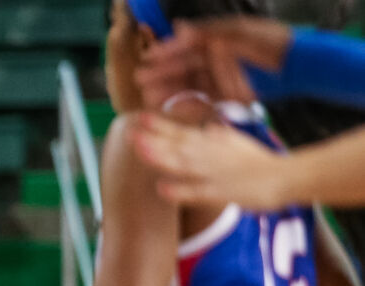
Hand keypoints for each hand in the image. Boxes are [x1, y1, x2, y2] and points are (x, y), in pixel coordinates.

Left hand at [130, 112, 287, 208]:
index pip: (182, 131)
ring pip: (184, 163)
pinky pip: (198, 191)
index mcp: (213, 143)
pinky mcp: (222, 192)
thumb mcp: (238, 143)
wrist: (288, 176)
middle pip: (177, 144)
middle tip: (129, 131)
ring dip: (161, 156)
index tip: (138, 118)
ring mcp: (215, 172)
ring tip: (140, 149)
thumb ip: (221, 136)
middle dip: (152, 138)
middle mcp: (210, 154)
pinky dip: (180, 190)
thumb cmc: (261, 162)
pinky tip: (162, 189)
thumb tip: (210, 128)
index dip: (159, 125)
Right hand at [139, 17, 291, 105]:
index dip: (167, 51)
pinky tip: (172, 106)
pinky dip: (187, 103)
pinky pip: (203, 100)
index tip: (148, 58)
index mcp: (217, 39)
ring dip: (169, 90)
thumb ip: (207, 31)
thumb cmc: (270, 42)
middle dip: (162, 73)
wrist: (297, 65)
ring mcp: (222, 77)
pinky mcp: (228, 96)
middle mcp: (216, 58)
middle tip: (141, 80)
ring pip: (190, 84)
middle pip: (184, 66)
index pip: (186, 45)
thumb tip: (179, 27)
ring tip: (149, 96)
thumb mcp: (237, 31)